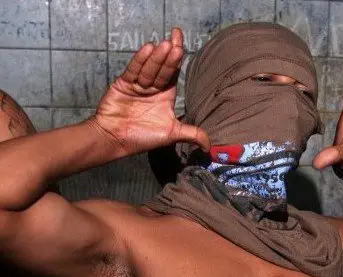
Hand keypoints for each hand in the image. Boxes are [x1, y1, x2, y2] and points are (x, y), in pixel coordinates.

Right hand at [94, 28, 209, 153]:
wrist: (114, 140)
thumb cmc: (141, 138)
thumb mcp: (171, 135)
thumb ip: (191, 134)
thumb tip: (209, 147)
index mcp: (165, 95)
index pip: (173, 73)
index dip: (177, 59)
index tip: (181, 44)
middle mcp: (153, 88)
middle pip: (163, 69)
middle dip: (169, 56)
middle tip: (176, 43)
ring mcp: (138, 85)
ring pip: (150, 69)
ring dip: (157, 58)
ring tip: (165, 45)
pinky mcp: (123, 84)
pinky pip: (133, 70)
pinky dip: (140, 61)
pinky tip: (148, 49)